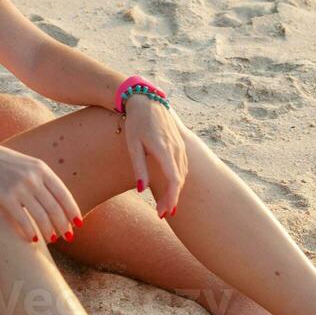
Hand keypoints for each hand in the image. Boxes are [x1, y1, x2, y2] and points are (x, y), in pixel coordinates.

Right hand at [0, 138, 82, 243]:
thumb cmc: (2, 163)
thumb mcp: (27, 165)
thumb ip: (42, 179)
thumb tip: (57, 200)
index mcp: (41, 169)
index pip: (64, 194)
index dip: (72, 211)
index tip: (78, 224)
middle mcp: (33, 178)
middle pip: (54, 207)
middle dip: (63, 225)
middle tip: (66, 237)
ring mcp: (20, 187)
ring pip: (41, 216)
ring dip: (48, 230)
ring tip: (52, 239)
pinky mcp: (5, 196)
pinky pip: (22, 219)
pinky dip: (29, 231)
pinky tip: (32, 239)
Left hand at [123, 94, 187, 215]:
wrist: (146, 100)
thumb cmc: (136, 122)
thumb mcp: (132, 145)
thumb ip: (138, 168)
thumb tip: (142, 190)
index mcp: (164, 149)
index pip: (173, 180)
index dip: (171, 198)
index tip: (164, 212)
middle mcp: (176, 148)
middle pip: (179, 180)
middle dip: (172, 199)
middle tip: (162, 214)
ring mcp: (180, 146)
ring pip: (182, 174)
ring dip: (175, 191)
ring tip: (165, 205)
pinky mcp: (180, 144)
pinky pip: (182, 166)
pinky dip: (178, 180)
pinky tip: (171, 187)